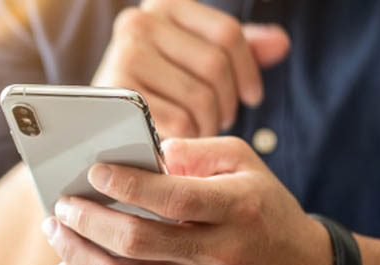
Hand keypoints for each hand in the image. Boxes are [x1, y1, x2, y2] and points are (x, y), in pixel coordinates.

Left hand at [41, 137, 330, 264]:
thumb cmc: (266, 212)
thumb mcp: (249, 166)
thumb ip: (201, 151)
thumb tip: (152, 150)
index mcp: (235, 210)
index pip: (173, 199)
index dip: (128, 185)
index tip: (96, 170)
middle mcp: (216, 254)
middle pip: (137, 242)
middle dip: (89, 220)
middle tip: (64, 202)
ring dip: (77, 255)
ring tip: (56, 231)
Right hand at [91, 0, 289, 137]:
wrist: (98, 117)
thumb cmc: (158, 86)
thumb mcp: (197, 59)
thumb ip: (240, 49)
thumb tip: (280, 43)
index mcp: (164, 4)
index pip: (227, 34)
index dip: (249, 70)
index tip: (251, 97)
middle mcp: (139, 23)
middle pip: (215, 66)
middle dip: (227, 102)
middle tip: (221, 119)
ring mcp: (124, 56)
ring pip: (199, 97)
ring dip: (209, 123)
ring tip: (200, 128)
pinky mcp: (118, 96)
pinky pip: (178, 121)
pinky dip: (188, 136)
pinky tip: (182, 137)